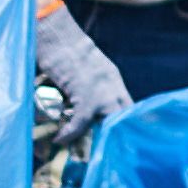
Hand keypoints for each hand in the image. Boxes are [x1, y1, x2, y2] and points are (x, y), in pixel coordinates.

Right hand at [32, 0, 131, 142]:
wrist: (59, 39)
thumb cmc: (65, 49)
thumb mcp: (86, 67)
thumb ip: (90, 84)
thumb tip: (79, 104)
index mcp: (113, 79)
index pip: (128, 106)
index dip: (125, 123)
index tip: (123, 137)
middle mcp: (113, 87)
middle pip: (124, 117)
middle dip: (118, 133)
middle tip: (108, 149)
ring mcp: (102, 93)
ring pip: (108, 123)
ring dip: (96, 137)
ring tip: (83, 148)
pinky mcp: (86, 97)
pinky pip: (80, 123)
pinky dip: (69, 133)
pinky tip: (59, 138)